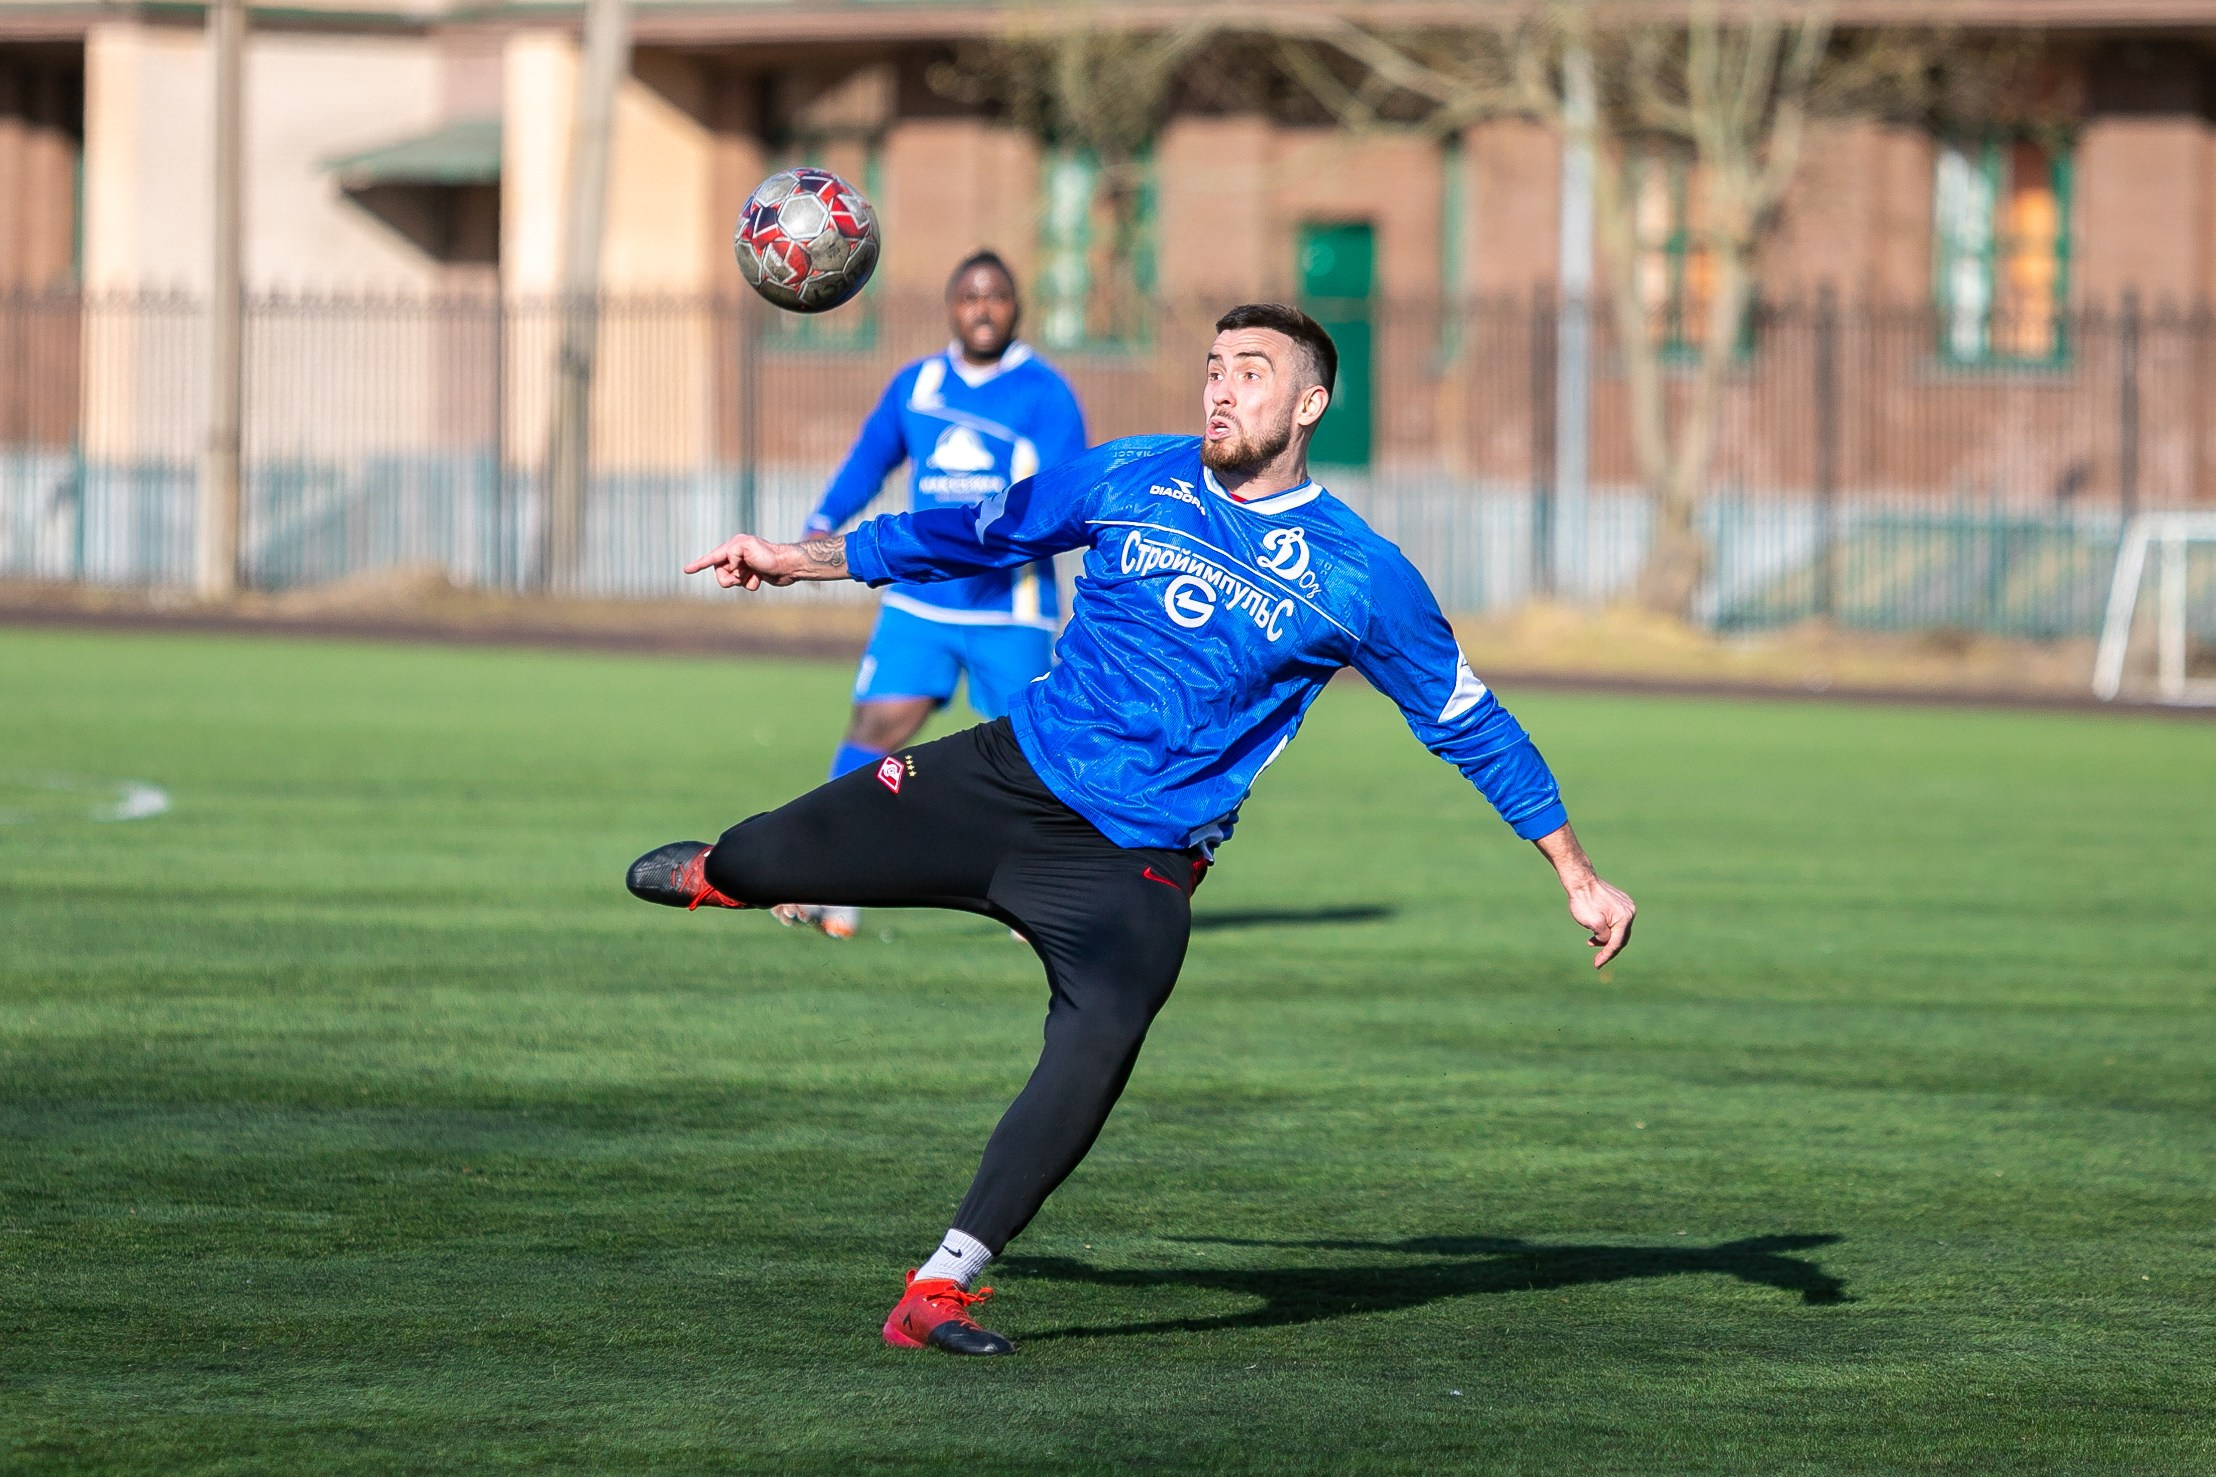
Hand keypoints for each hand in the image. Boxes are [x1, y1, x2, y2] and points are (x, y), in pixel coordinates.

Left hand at [683, 533, 845, 588]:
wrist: (787, 565)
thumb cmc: (772, 572)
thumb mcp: (750, 577)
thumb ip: (736, 575)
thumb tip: (724, 578)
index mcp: (735, 551)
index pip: (714, 560)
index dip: (699, 564)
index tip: (686, 570)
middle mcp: (734, 545)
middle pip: (719, 572)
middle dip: (733, 581)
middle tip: (749, 578)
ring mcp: (738, 543)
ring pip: (725, 571)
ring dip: (741, 579)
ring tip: (755, 573)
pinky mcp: (742, 544)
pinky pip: (733, 563)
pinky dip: (744, 572)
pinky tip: (757, 569)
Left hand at [1530, 821, 1634, 968]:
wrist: (1580, 880)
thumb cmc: (1583, 901)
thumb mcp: (1592, 924)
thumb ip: (1604, 937)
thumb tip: (1607, 941)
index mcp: (1624, 917)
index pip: (1616, 943)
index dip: (1606, 956)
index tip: (1597, 965)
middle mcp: (1630, 911)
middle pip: (1621, 938)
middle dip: (1608, 949)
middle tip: (1597, 959)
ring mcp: (1627, 906)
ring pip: (1619, 930)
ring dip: (1607, 939)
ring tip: (1590, 942)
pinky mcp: (1621, 902)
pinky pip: (1617, 921)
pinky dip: (1608, 929)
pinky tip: (1595, 932)